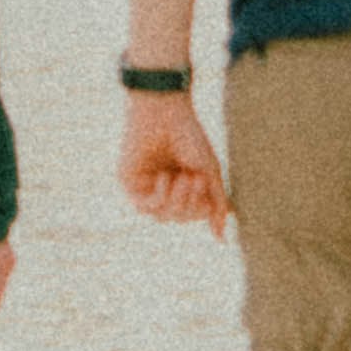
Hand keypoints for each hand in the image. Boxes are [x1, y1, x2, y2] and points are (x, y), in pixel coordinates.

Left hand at [119, 89, 232, 230]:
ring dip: (177, 201)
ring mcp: (145, 187)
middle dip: (190, 204)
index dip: (201, 209)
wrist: (165, 111)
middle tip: (193, 179)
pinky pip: (144, 207)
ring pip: (162, 216)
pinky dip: (160, 197)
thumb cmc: (190, 137)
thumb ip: (217, 205)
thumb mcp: (210, 173)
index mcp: (182, 187)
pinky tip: (165, 178)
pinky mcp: (129, 184)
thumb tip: (222, 239)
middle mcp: (163, 189)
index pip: (192, 215)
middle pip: (178, 218)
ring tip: (183, 178)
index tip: (205, 184)